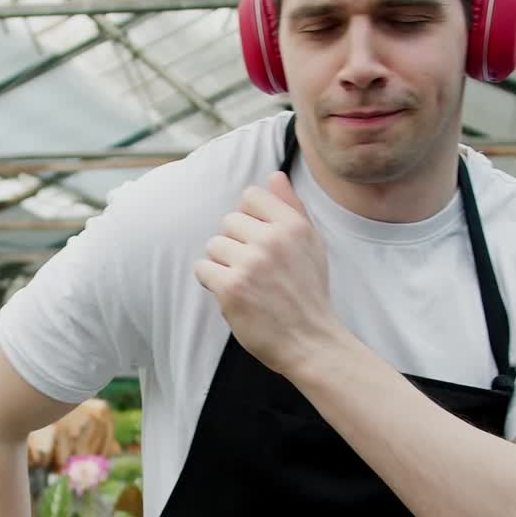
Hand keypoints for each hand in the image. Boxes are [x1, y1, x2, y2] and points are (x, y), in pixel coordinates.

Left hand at [194, 172, 343, 376]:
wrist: (311, 341)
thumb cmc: (309, 293)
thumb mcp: (312, 245)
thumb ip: (292, 208)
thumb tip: (274, 175)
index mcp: (293, 226)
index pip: (251, 195)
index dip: (250, 218)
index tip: (259, 241)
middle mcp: (272, 240)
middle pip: (229, 221)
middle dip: (236, 244)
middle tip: (256, 270)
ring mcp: (250, 264)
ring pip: (214, 245)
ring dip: (223, 264)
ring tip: (246, 284)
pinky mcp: (231, 288)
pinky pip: (203, 269)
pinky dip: (213, 282)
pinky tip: (234, 295)